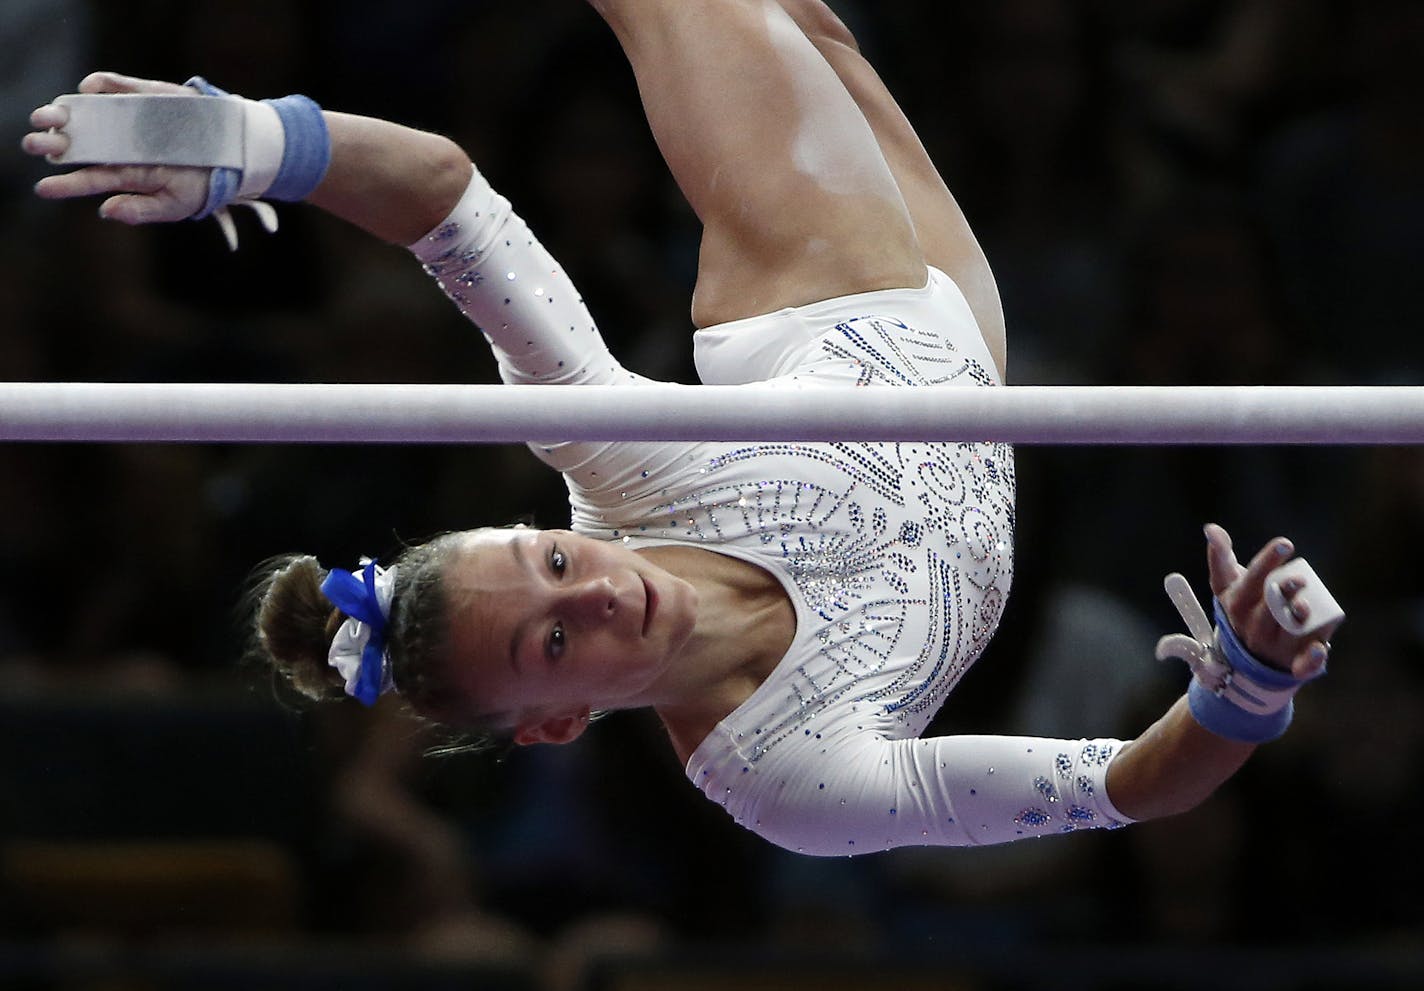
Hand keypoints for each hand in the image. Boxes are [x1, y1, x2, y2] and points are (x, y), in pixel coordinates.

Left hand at [21, 71, 209, 223]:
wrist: (231, 151)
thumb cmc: (201, 185)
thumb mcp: (175, 205)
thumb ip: (141, 211)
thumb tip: (106, 211)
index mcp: (126, 175)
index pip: (90, 178)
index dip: (66, 184)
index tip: (43, 189)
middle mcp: (121, 146)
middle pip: (80, 144)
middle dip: (54, 145)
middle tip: (32, 145)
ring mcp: (129, 120)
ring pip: (89, 114)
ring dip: (64, 114)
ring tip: (45, 118)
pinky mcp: (142, 95)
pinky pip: (113, 86)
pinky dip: (97, 85)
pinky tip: (85, 90)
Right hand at [1204, 522, 1337, 678]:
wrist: (1250, 658)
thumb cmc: (1244, 611)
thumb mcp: (1228, 586)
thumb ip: (1221, 557)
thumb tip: (1211, 528)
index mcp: (1237, 605)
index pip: (1251, 581)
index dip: (1267, 562)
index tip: (1285, 544)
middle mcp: (1253, 628)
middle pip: (1267, 610)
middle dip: (1282, 592)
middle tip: (1299, 578)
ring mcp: (1274, 648)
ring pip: (1286, 634)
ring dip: (1296, 620)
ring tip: (1305, 605)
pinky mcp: (1295, 664)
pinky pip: (1303, 666)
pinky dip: (1312, 659)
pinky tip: (1319, 648)